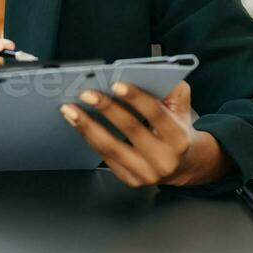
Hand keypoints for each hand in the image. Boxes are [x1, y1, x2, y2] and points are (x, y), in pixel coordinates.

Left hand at [59, 81, 231, 188]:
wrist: (182, 166)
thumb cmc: (176, 131)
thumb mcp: (182, 110)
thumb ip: (172, 91)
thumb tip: (148, 72)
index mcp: (178, 138)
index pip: (156, 113)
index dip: (135, 97)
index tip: (115, 84)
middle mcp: (164, 159)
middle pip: (130, 128)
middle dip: (106, 108)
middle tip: (85, 93)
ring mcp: (146, 173)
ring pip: (111, 147)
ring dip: (87, 126)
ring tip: (70, 109)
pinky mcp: (130, 180)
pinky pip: (105, 157)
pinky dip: (88, 138)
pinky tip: (77, 123)